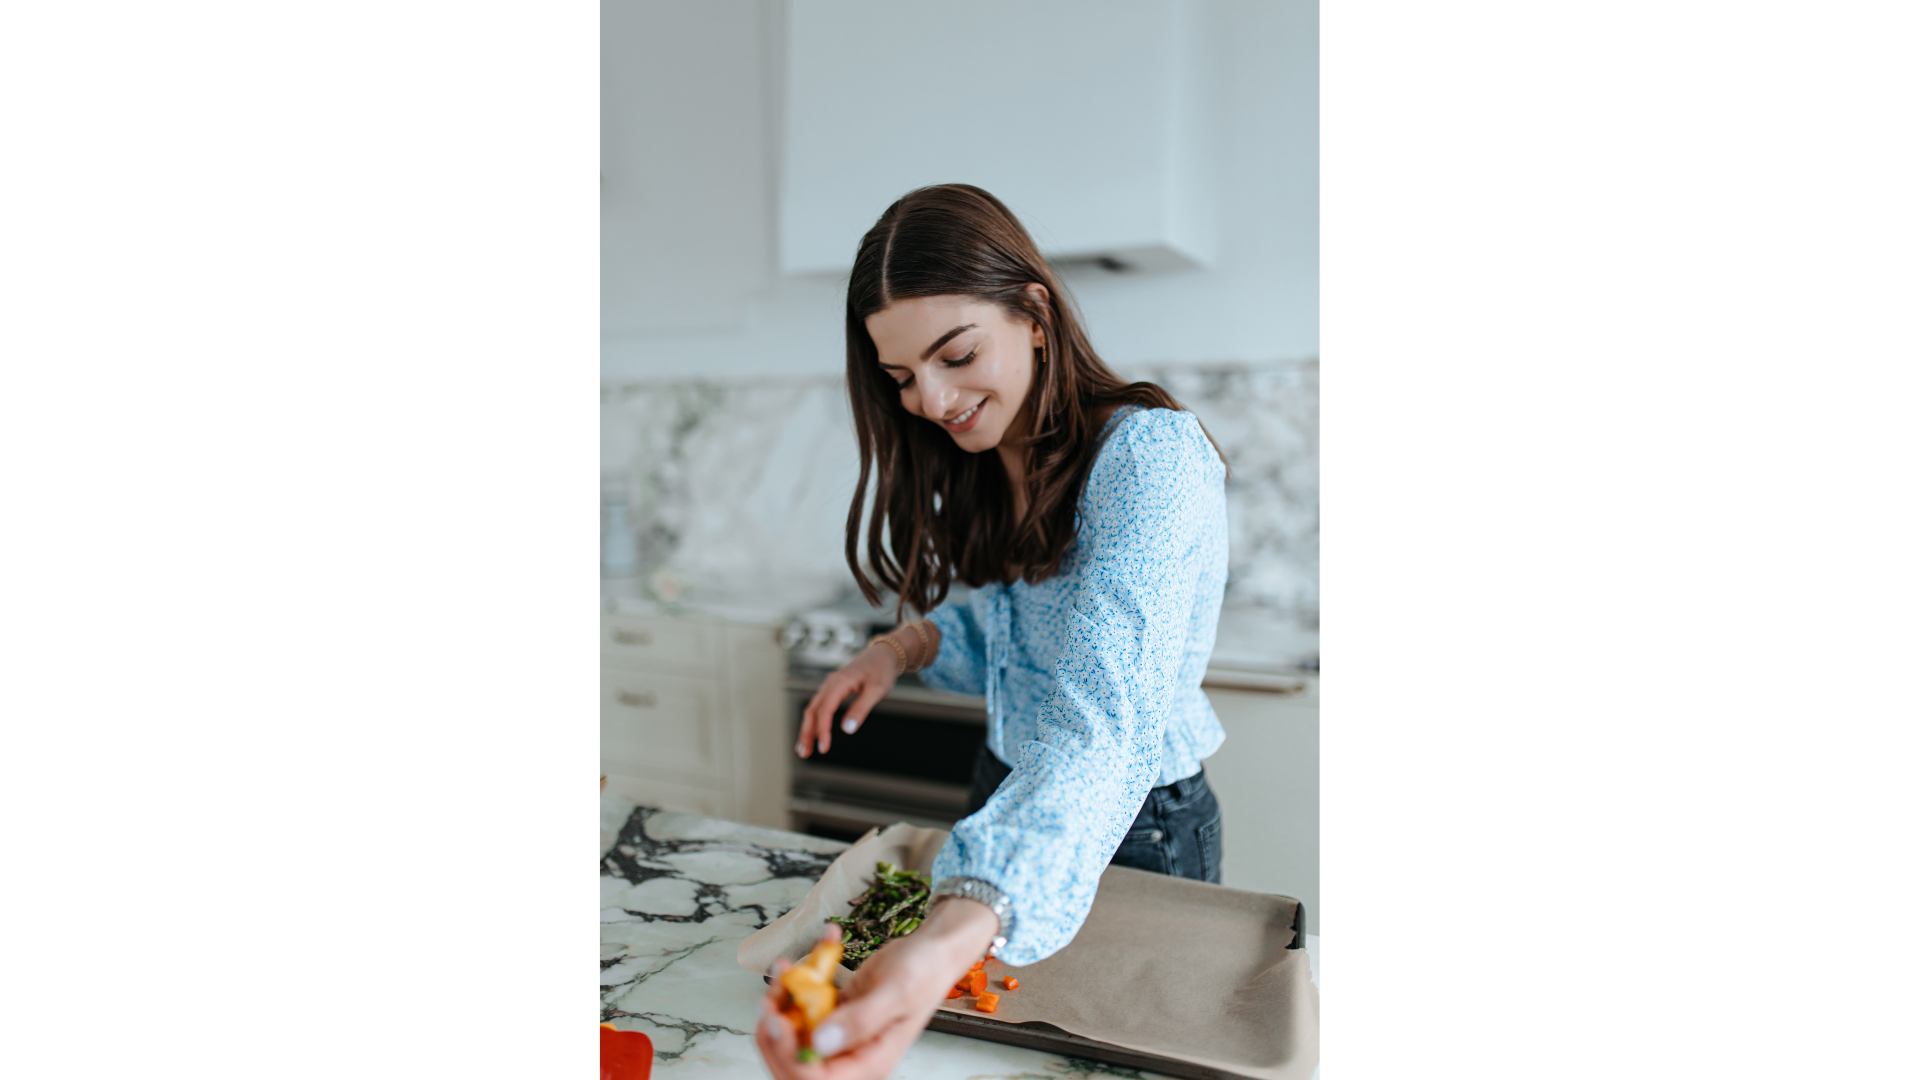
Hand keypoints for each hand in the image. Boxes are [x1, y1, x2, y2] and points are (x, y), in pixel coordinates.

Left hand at [755, 899, 999, 1079]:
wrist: (932, 949)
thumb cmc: (924, 971)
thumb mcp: (896, 993)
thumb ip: (860, 1021)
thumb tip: (821, 1044)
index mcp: (869, 1063)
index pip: (816, 1079)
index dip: (790, 1055)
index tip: (779, 1020)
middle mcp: (850, 1055)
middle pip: (794, 1063)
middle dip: (774, 1031)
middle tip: (772, 995)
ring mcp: (838, 1035)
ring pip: (790, 1034)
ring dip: (778, 1003)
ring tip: (785, 969)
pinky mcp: (832, 1014)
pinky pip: (799, 1009)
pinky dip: (791, 985)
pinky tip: (797, 961)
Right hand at [796, 644, 897, 757]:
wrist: (883, 653)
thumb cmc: (881, 669)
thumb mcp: (877, 690)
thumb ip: (861, 709)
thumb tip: (846, 730)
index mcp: (838, 683)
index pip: (824, 711)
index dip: (822, 731)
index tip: (824, 748)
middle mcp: (830, 684)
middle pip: (812, 711)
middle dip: (806, 733)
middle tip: (804, 754)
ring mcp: (830, 686)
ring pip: (813, 709)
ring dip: (807, 729)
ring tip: (804, 749)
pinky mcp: (833, 689)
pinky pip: (819, 707)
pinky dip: (814, 722)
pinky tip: (814, 734)